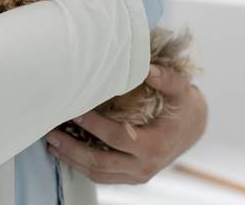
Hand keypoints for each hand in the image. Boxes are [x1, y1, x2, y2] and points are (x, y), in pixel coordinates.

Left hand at [45, 65, 206, 183]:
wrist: (193, 129)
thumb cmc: (184, 107)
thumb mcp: (181, 90)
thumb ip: (167, 78)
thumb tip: (147, 66)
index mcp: (155, 145)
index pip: (117, 137)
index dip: (94, 125)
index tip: (75, 111)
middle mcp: (145, 165)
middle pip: (101, 162)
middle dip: (73, 148)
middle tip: (51, 133)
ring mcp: (137, 175)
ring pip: (98, 173)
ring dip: (72, 159)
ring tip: (52, 144)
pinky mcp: (131, 177)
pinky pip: (103, 176)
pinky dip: (82, 165)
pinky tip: (66, 152)